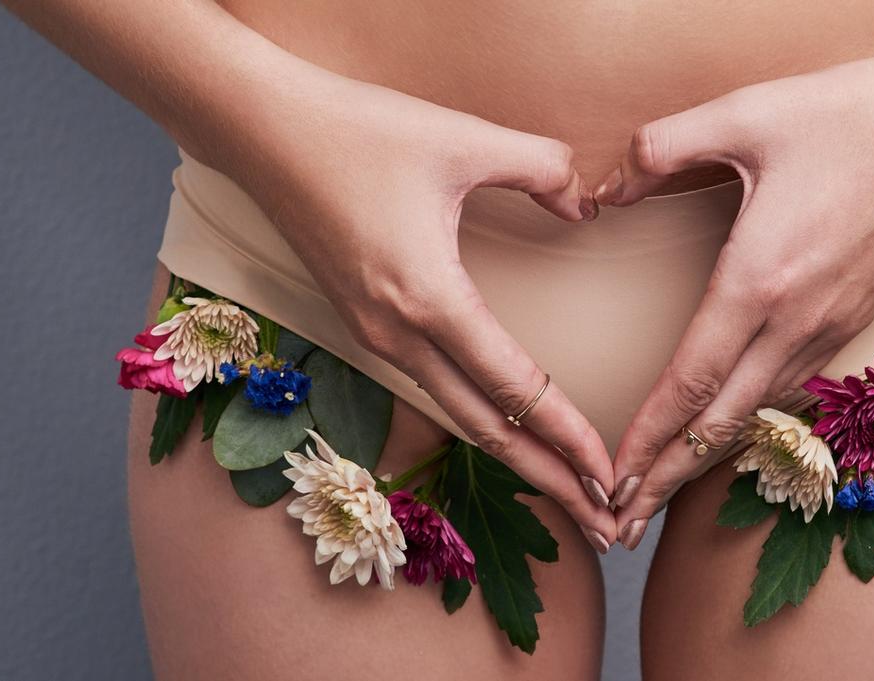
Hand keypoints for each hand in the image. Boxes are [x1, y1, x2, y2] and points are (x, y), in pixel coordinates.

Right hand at [191, 61, 618, 547]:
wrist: (261, 131)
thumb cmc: (358, 130)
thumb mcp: (463, 139)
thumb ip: (542, 168)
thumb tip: (587, 202)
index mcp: (428, 298)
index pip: (515, 387)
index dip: (569, 436)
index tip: (612, 478)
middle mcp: (398, 334)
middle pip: (488, 429)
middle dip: (552, 480)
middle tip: (607, 525)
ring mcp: (376, 336)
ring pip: (460, 416)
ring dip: (519, 457)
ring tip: (569, 491)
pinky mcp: (365, 324)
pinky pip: (435, 389)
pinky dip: (482, 421)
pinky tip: (511, 431)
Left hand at [600, 53, 873, 546]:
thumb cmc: (854, 113)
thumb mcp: (745, 113)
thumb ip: (662, 147)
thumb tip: (605, 187)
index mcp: (760, 281)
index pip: (688, 384)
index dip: (645, 440)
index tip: (609, 481)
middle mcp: (797, 321)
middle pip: (721, 424)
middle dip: (665, 479)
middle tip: (619, 522)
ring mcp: (835, 325)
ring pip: (760, 413)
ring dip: (708, 457)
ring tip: (664, 488)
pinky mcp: (858, 316)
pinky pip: (794, 386)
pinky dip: (753, 421)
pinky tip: (731, 427)